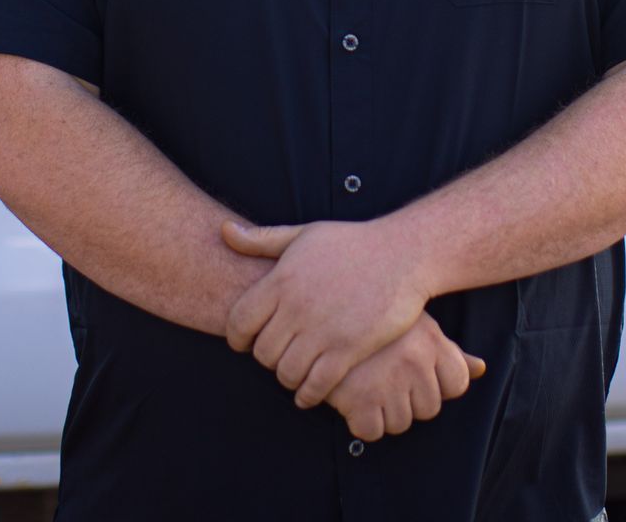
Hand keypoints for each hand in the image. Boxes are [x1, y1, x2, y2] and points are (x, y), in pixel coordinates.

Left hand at [222, 219, 431, 407]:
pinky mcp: (349, 349)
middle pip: (262, 352)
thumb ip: (262, 238)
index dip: (236, 338)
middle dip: (266, 359)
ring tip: (295, 373)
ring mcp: (323, 330)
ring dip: (287, 378)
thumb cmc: (352, 243)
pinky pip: (316, 385)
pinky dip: (308, 394)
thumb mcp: (304, 234)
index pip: (239, 322)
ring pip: (286, 372)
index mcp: (281, 279)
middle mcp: (297, 307)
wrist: (402, 254)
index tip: (245, 343)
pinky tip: (310, 392)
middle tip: (277, 356)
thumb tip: (223, 231)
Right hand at [326, 312, 485, 441]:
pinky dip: (361, 422)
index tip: (414, 370)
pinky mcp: (359, 399)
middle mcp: (415, 362)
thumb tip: (482, 369)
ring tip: (367, 382)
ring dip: (383, 411)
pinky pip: (371, 431)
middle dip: (408, 399)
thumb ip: (448, 351)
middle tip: (384, 374)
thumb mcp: (415, 323)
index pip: (458, 384)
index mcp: (432, 341)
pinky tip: (352, 397)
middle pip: (429, 409)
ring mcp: (388, 382)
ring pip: (400, 423)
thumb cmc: (373, 316)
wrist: (322, 308)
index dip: (438, 383)